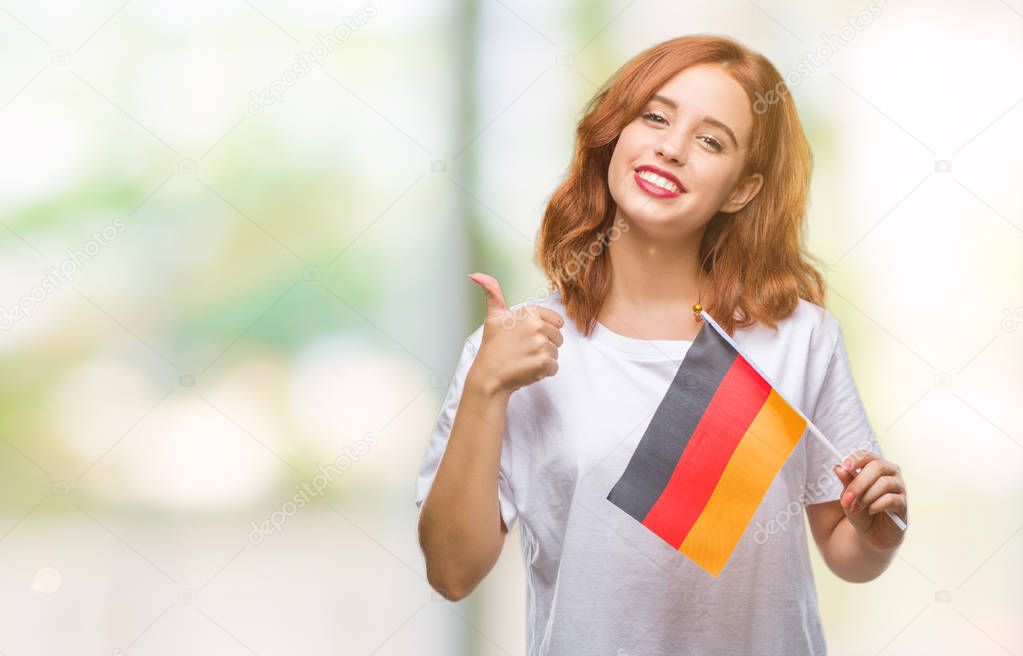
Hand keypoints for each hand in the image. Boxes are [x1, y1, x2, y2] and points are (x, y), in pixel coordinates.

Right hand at [466, 273, 564, 395]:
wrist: (489, 376)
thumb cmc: (492, 347)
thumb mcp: (493, 316)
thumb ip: (492, 293)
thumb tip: (476, 275)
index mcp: (529, 312)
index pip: (556, 321)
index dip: (544, 330)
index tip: (528, 336)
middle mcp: (537, 326)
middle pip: (558, 337)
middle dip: (545, 344)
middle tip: (524, 349)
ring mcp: (541, 344)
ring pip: (556, 352)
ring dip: (543, 359)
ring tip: (525, 359)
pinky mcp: (544, 362)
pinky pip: (555, 367)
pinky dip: (544, 371)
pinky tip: (528, 369)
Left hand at [832, 450, 907, 550]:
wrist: (871, 533)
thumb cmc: (860, 510)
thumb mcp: (848, 496)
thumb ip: (846, 482)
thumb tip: (838, 468)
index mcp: (875, 466)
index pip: (867, 455)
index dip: (856, 459)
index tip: (844, 466)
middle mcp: (890, 473)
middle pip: (877, 467)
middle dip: (859, 483)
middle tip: (846, 498)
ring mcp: (899, 487)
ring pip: (884, 483)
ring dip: (866, 497)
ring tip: (857, 508)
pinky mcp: (903, 504)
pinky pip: (891, 499)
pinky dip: (876, 505)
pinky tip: (871, 511)